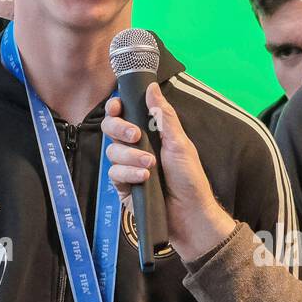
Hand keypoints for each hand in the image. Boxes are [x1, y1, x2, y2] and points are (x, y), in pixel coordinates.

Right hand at [103, 82, 235, 260]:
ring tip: (151, 164)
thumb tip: (152, 88)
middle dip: (120, 128)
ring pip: (112, 152)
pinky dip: (129, 174)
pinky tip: (144, 177)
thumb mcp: (180, 143)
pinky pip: (114, 174)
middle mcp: (135, 150)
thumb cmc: (190, 179)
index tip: (117, 105)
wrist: (190, 213)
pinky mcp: (123, 188)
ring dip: (131, 156)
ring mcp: (128, 169)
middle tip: (135, 135)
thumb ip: (164, 116)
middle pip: (111, 130)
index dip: (116, 108)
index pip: (124, 116)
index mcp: (149, 136)